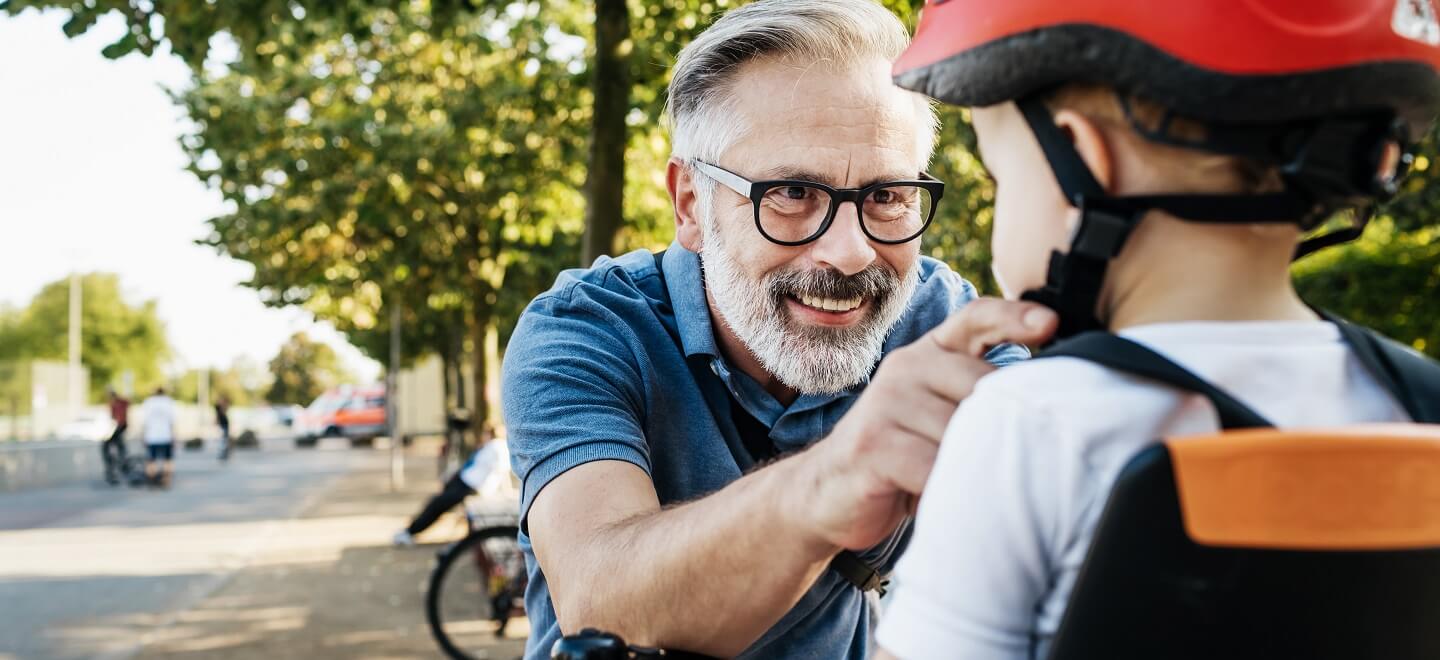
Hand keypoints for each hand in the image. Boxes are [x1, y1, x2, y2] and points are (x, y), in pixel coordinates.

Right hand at [792, 298, 1057, 550]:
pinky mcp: (873, 443)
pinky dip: (948, 490)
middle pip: (985, 388)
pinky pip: (935, 467)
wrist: (826, 492)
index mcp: (927, 354)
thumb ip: (977, 400)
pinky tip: (941, 499)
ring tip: (963, 487)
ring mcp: (886, 403)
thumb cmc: (900, 455)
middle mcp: (906, 368)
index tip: (1052, 323)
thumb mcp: (938, 416)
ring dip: (971, 468)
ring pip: (963, 432)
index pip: (976, 320)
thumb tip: (1052, 404)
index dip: (1015, 317)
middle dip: (999, 431)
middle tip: (999, 463)